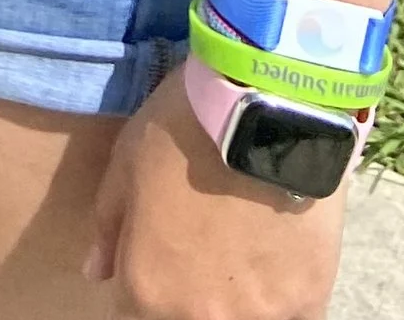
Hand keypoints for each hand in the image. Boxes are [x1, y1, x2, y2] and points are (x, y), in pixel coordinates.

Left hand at [85, 63, 346, 319]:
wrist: (265, 105)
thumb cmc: (183, 127)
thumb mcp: (126, 163)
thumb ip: (109, 226)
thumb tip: (96, 273)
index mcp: (147, 289)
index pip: (135, 315)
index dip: (148, 279)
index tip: (164, 249)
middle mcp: (198, 316)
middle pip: (188, 317)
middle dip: (191, 286)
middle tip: (208, 236)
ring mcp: (255, 314)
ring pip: (242, 317)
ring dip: (239, 294)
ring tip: (247, 243)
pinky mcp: (306, 300)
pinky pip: (292, 316)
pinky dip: (284, 298)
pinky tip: (283, 260)